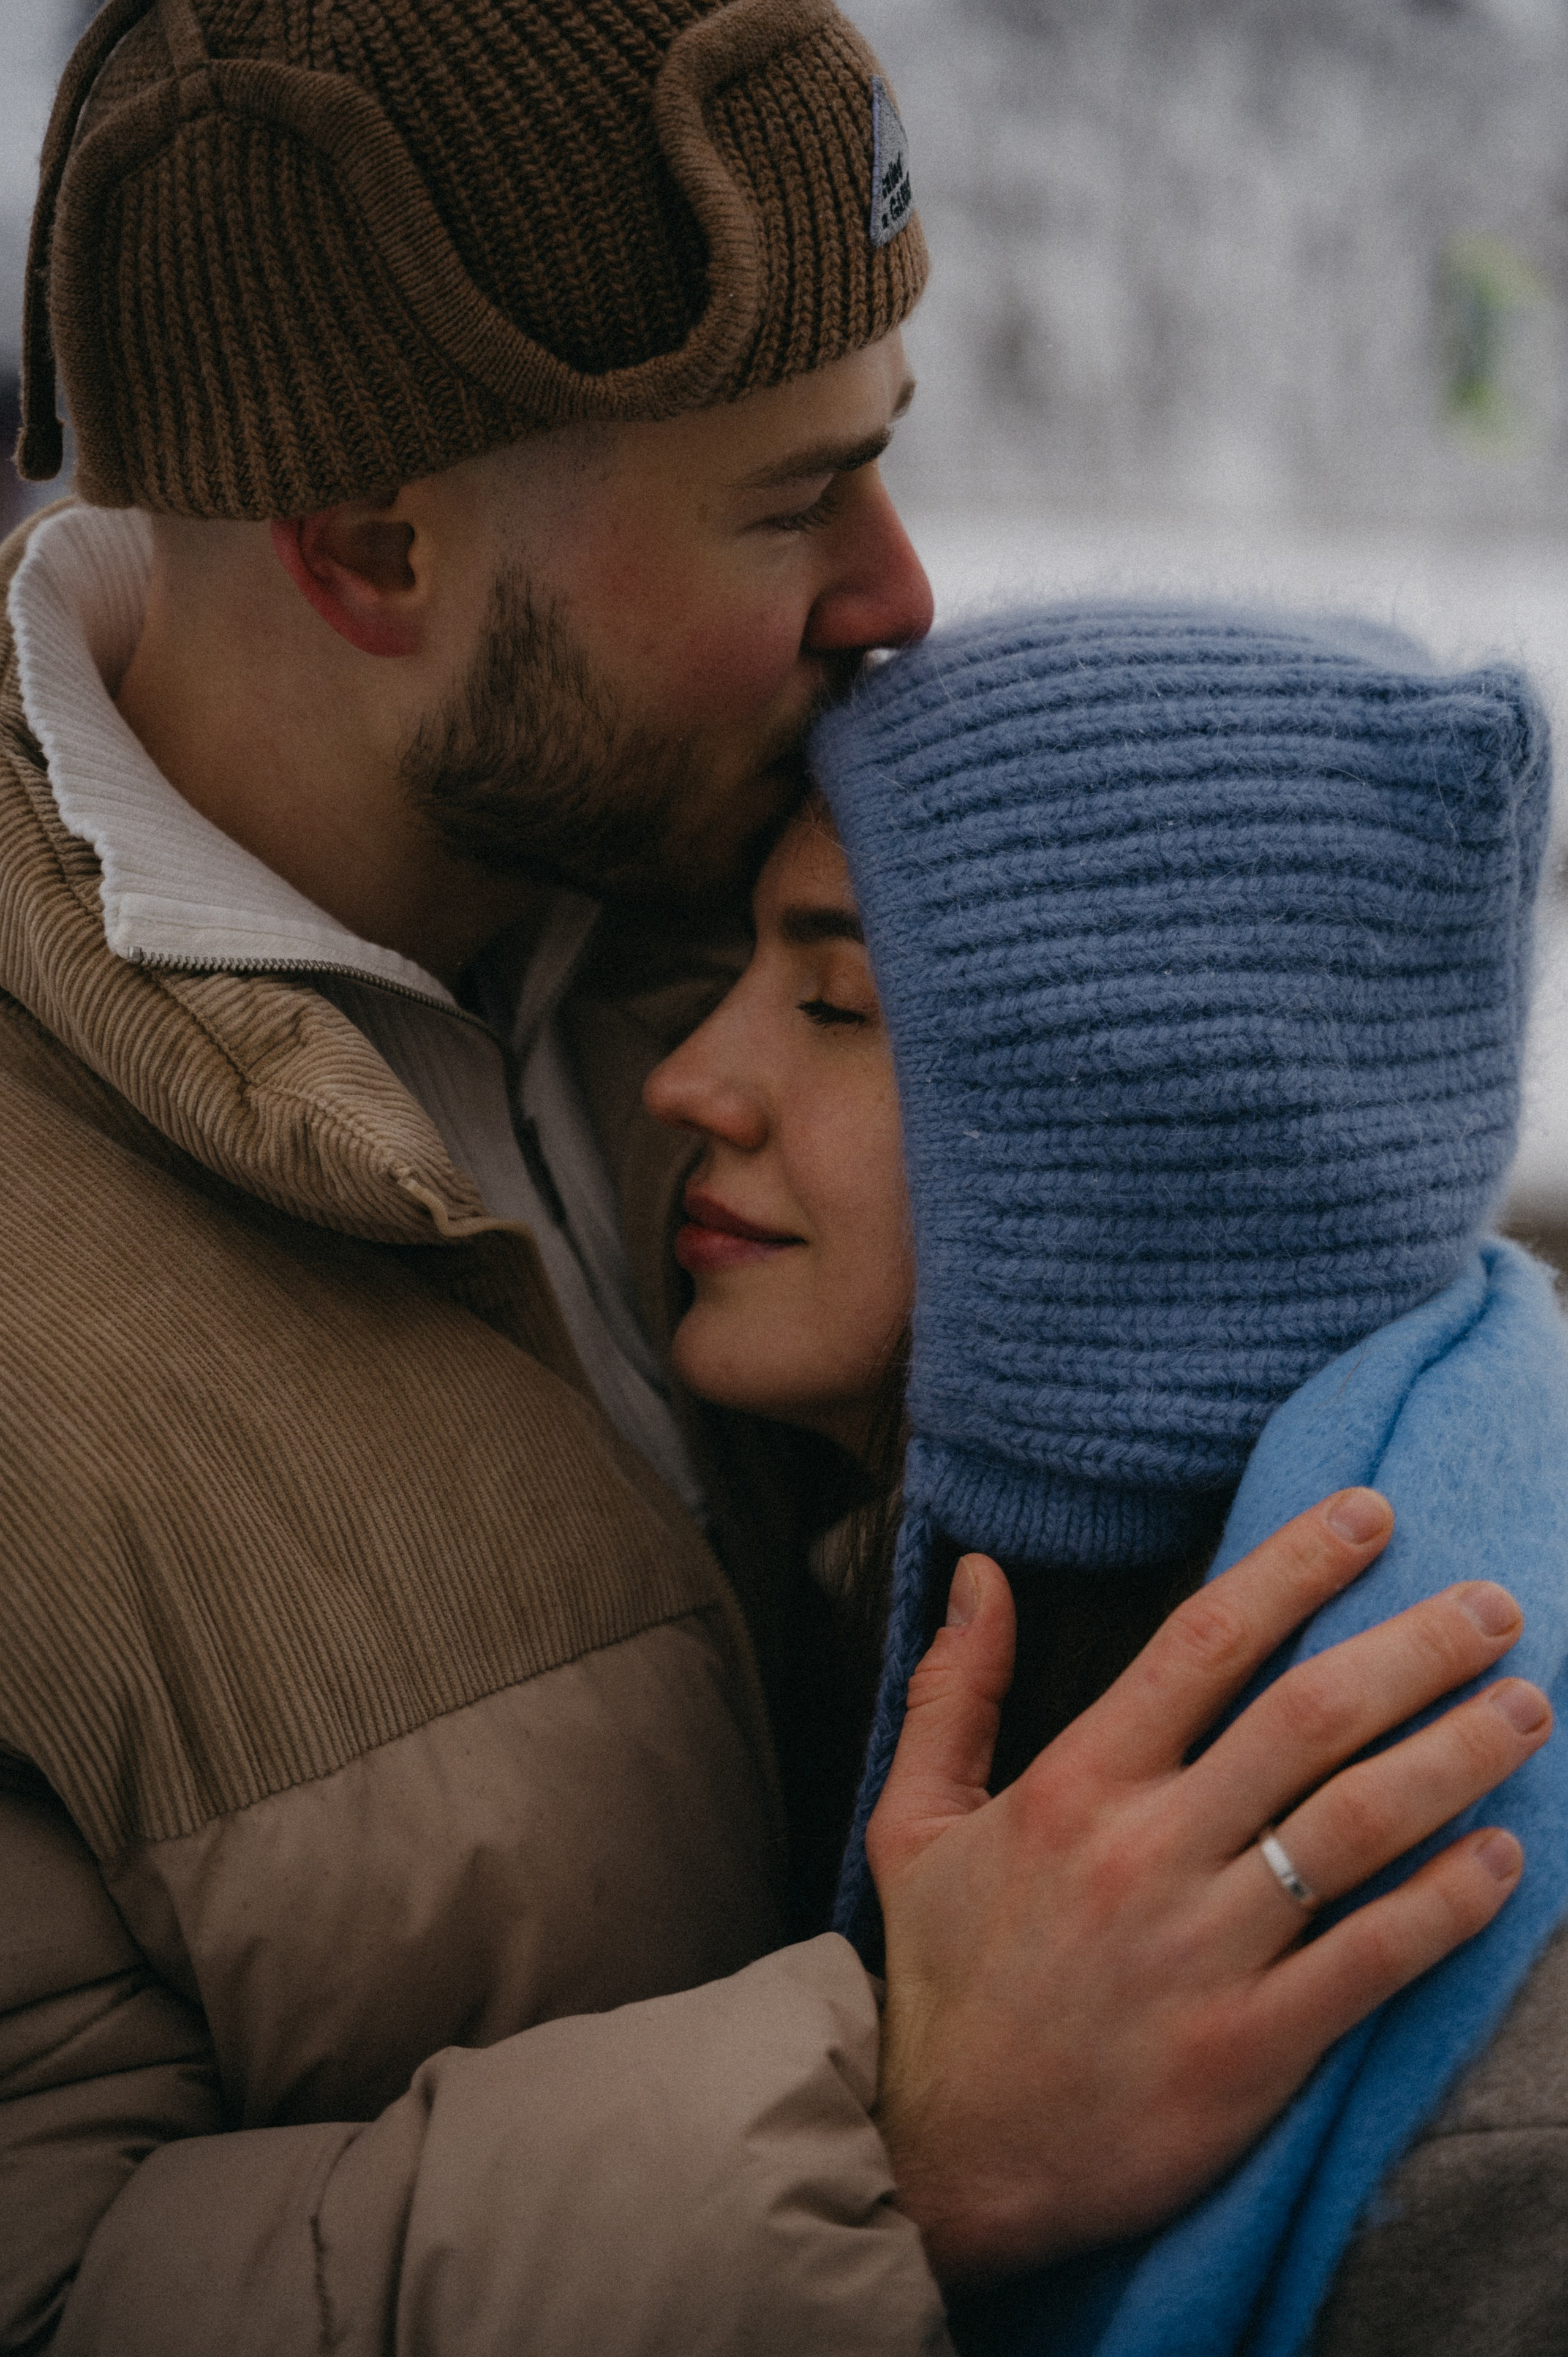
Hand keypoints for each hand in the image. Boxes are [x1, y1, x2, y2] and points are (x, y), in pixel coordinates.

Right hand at [868, 1489, 1549, 2284]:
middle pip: (1309, 1716)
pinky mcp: (1250, 2051)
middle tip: (1495, 1606)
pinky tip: (1506, 1855)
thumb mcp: (913, 1823)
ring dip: (1459, 1755)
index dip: (1297, 1564)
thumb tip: (981, 1572)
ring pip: (1359, 1824)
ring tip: (1527, 1707)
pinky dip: (1450, 1901)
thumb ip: (954, 1691)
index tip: (1373, 1514)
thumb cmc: (940, 1981)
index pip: (1205, 1639)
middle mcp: (1148, 1852)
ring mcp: (1205, 1954)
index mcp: (1077, 1785)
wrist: (944, 2162)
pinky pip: (1374, 1958)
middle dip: (1417, 1646)